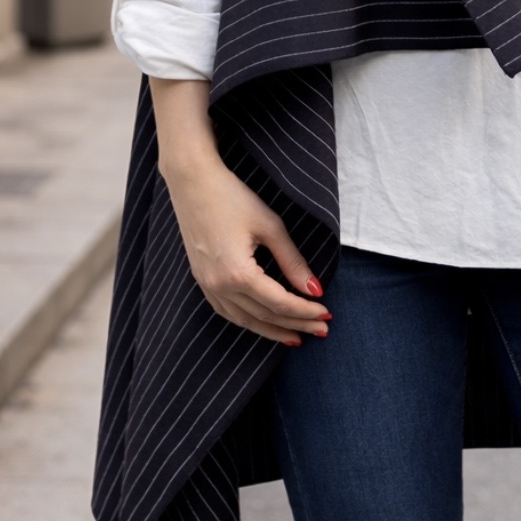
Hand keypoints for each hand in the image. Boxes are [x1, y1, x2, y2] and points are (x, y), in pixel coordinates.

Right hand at [164, 149, 330, 346]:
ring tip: (297, 337)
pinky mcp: (202, 280)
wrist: (192, 183)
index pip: (280, 303)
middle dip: (296, 324)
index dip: (306, 311)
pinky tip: (264, 324)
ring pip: (245, 320)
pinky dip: (249, 321)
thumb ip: (293, 262)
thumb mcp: (270, 226)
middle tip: (322, 330)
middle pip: (265, 316)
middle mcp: (219, 286)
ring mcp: (206, 286)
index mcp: (238, 274)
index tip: (327, 314)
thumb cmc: (233, 198)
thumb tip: (315, 290)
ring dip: (273, 330)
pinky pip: (227, 312)